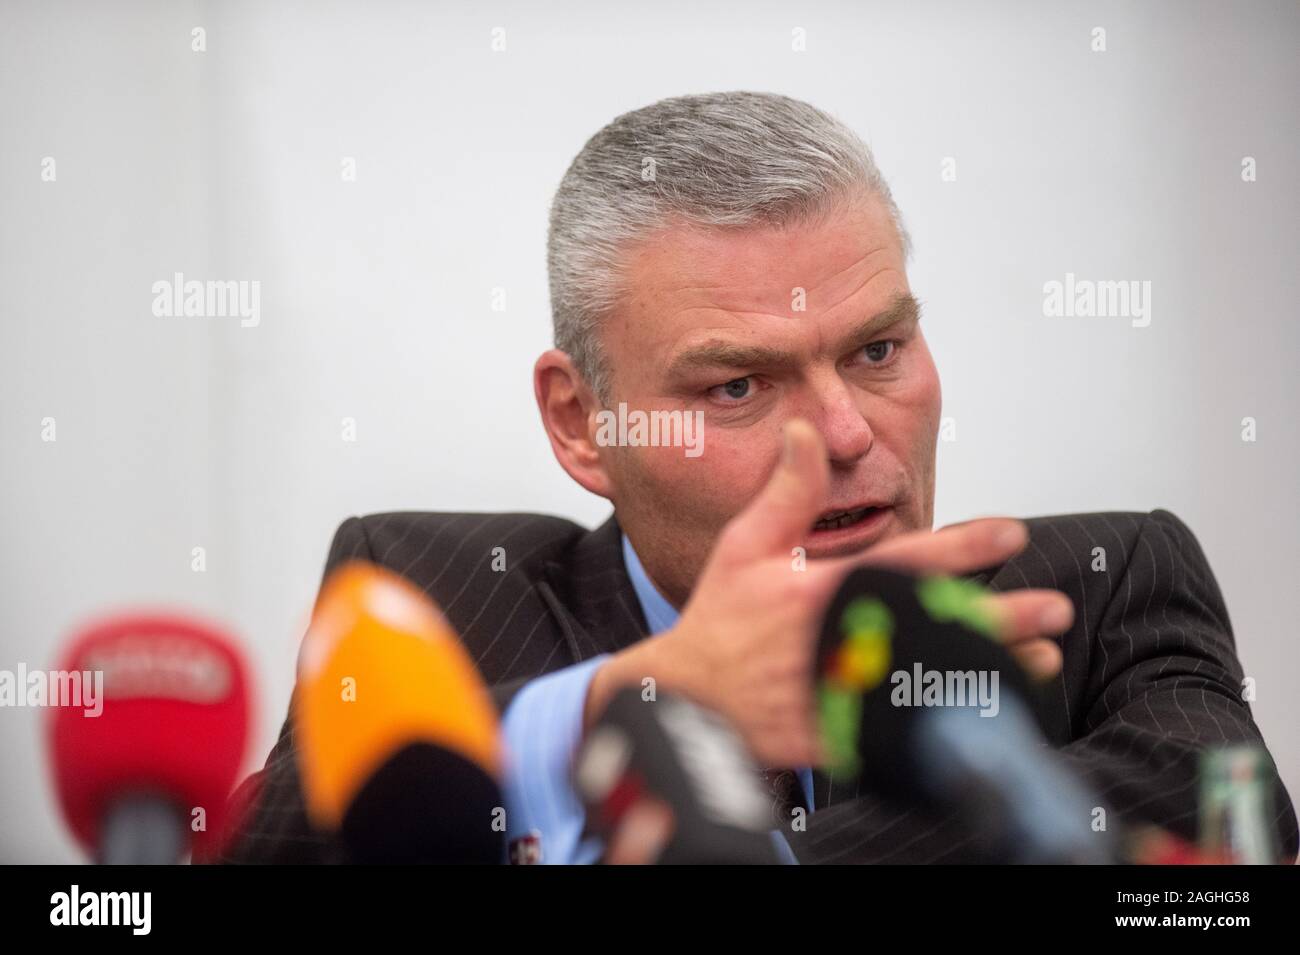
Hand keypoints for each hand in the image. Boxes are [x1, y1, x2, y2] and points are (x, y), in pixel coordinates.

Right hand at [586, 419, 1072, 767]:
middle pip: (933, 625)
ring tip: (1041, 659)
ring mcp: (838, 689)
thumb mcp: (745, 545)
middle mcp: (836, 638)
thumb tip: (806, 429)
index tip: (1009, 533)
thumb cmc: (718, 620)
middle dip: (1000, 616)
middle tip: (1052, 608)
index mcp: (819, 590)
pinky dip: (948, 716)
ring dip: (990, 667)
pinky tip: (984, 707)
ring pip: (930, 677)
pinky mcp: (836, 733)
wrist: (685, 695)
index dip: (963, 546)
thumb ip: (787, 491)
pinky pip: (903, 726)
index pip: (905, 562)